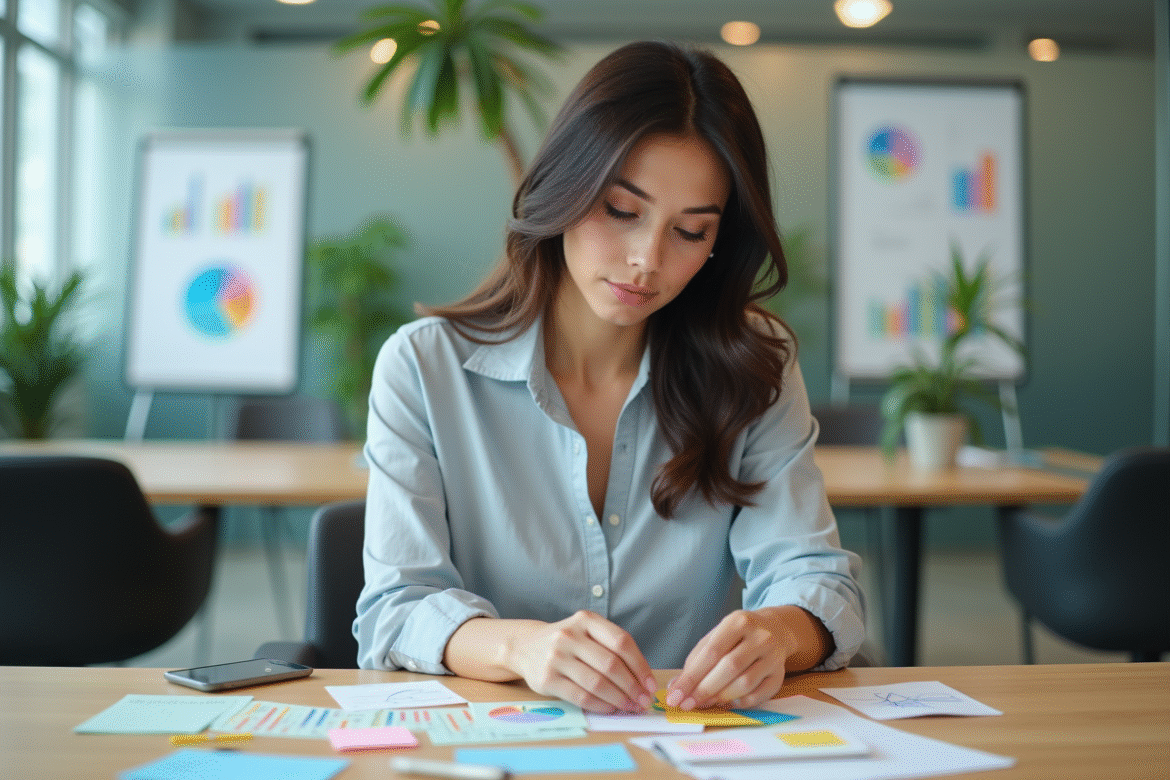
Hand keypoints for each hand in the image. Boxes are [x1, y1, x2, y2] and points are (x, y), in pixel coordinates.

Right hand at [506, 610, 657, 713]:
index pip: (621, 642)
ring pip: (597, 682)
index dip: (640, 665)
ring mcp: (556, 657)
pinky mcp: (547, 679)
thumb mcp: (587, 632)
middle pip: (611, 664)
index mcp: (586, 620)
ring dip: (619, 699)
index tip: (651, 684)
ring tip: (630, 706)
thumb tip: (643, 679)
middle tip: (643, 700)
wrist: (526, 646)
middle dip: (632, 686)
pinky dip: (601, 705)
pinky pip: (581, 696)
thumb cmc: (568, 642)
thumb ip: (611, 648)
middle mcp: (569, 635)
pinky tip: (611, 708)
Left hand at [665, 606, 829, 710]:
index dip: (692, 677)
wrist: (774, 629)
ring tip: (705, 703)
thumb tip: (676, 688)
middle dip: (704, 690)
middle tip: (687, 704)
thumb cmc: (737, 636)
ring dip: (720, 698)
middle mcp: (760, 637)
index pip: (712, 652)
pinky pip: (758, 695)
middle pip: (729, 668)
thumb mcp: (716, 637)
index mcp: (738, 622)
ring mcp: (773, 656)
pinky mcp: (779, 675)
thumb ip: (696, 661)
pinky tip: (726, 702)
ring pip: (745, 684)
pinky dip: (738, 703)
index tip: (676, 695)